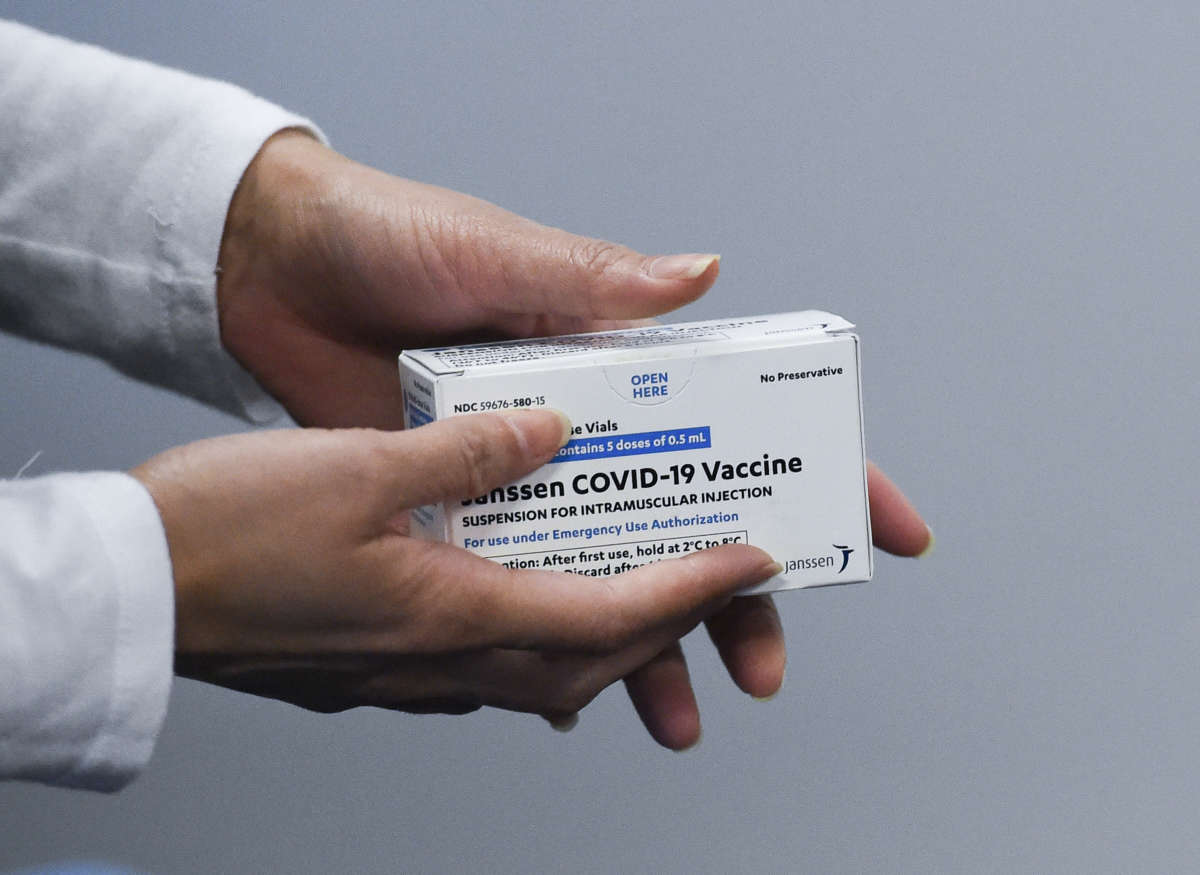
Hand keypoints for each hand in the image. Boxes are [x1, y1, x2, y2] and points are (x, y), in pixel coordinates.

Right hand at [132, 409, 782, 740]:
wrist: (127, 590)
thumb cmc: (226, 534)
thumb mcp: (356, 464)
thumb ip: (468, 450)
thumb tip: (550, 431)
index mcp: (453, 610)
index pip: (610, 615)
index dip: (692, 592)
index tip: (749, 566)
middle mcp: (440, 657)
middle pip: (588, 660)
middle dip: (666, 627)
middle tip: (715, 583)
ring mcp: (404, 673)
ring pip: (538, 674)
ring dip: (603, 643)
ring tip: (642, 600)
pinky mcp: (373, 666)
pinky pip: (482, 670)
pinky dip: (532, 642)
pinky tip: (526, 608)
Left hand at [211, 133, 932, 747]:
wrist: (270, 270)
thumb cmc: (387, 238)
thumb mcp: (493, 253)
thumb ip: (587, 277)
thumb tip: (700, 275)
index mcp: (612, 360)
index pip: (739, 419)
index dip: (819, 470)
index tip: (884, 528)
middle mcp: (582, 423)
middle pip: (688, 522)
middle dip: (739, 597)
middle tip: (761, 664)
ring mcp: (524, 471)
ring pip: (609, 570)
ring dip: (650, 644)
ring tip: (676, 713)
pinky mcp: (462, 501)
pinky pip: (523, 582)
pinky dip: (551, 638)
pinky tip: (572, 692)